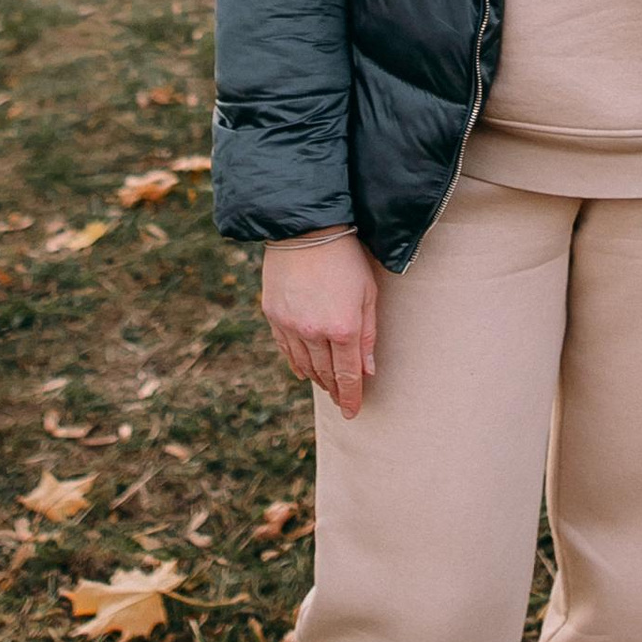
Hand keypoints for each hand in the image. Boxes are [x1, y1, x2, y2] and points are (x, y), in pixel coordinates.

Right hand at [262, 227, 378, 419]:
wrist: (305, 229)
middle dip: (335, 390)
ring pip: (304, 365)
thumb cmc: (346, 258)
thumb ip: (367, 335)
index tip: (352, 412)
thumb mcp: (368, 294)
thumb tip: (367, 371)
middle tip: (341, 401)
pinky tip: (303, 370)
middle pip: (326, 373)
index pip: (348, 376)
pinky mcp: (273, 315)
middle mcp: (314, 332)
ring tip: (326, 386)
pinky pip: (285, 349)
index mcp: (343, 328)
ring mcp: (290, 325)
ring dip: (317, 378)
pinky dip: (295, 363)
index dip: (351, 397)